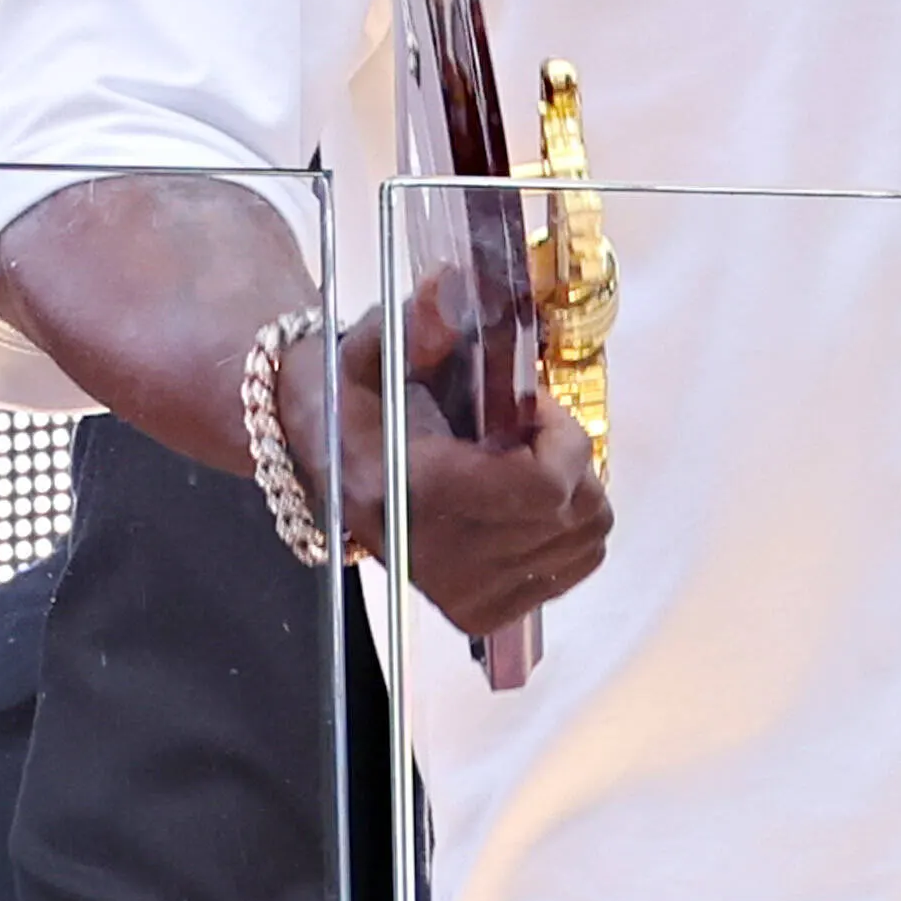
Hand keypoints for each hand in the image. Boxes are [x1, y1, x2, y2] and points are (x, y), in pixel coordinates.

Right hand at [276, 283, 614, 641]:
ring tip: (519, 462)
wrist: (314, 450)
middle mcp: (436, 559)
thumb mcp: (371, 346)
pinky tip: (520, 500)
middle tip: (524, 429)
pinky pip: (572, 569)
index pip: (544, 489)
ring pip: (586, 542)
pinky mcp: (479, 613)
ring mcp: (460, 595)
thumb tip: (452, 287)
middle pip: (578, 515)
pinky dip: (563, 529)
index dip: (561, 440)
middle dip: (568, 458)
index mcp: (412, 495)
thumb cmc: (349, 393)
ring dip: (570, 491)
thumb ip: (418, 322)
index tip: (532, 406)